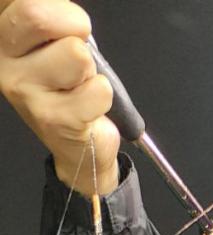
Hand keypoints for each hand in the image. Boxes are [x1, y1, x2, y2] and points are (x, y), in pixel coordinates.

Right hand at [0, 0, 118, 193]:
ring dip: (90, 67)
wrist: (79, 144)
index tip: (63, 26)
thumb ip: (49, 10)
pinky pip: (99, 90)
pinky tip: (88, 107)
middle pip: (36, 14)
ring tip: (80, 83)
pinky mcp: (54, 119)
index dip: (58, 7)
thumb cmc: (70, 84)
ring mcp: (25, 91)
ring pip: (76, 53)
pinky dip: (104, 96)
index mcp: (2, 32)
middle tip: (78, 51)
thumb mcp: (54, 36)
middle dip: (75, 26)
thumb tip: (58, 1)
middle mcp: (3, 59)